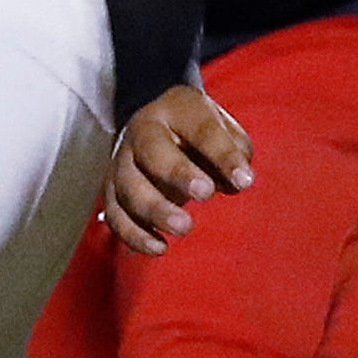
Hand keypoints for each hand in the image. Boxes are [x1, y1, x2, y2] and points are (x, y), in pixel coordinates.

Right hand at [103, 82, 252, 256]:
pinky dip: (134, 234)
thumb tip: (235, 183)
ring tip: (184, 227)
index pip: (201, 130)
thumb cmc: (199, 132)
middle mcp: (142, 131)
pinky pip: (115, 214)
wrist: (156, 123)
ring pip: (128, 186)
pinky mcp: (112, 189)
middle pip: (152, 152)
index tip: (245, 181)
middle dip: (178, 174)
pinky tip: (160, 248)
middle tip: (205, 194)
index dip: (222, 155)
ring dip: (154, 210)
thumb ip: (234, 152)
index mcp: (176, 109)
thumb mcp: (224, 128)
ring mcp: (122, 160)